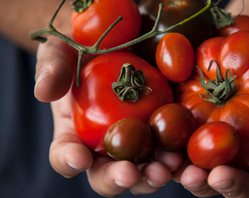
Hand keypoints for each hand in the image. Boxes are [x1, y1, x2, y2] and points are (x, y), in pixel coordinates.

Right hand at [34, 37, 182, 196]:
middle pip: (109, 174)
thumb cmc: (84, 48)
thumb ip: (53, 68)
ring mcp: (138, 141)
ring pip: (143, 170)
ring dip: (153, 175)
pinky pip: (172, 151)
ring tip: (165, 168)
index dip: (69, 159)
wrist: (119, 37)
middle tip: (130, 173)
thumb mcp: (63, 50)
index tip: (78, 157)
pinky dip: (180, 161)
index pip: (66, 155)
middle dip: (118, 177)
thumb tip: (44, 91)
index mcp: (76, 133)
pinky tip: (188, 159)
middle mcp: (107, 145)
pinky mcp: (165, 131)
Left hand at [178, 31, 248, 197]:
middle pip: (242, 185)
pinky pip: (175, 159)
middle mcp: (243, 155)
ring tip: (184, 171)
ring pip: (205, 179)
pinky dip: (168, 161)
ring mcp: (212, 152)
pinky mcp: (183, 142)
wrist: (228, 51)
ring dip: (196, 180)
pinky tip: (160, 153)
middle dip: (231, 185)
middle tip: (217, 176)